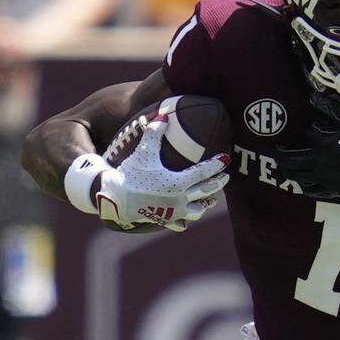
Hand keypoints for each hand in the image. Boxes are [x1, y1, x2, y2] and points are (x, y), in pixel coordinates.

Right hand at [96, 118, 228, 230]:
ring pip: (197, 210)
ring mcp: (172, 212)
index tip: (225, 159)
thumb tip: (163, 115)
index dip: (216, 165)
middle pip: (206, 191)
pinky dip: (185, 221)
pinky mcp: (163, 221)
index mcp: (178, 182)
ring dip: (205, 204)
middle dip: (218, 184)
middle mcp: (179, 199)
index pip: (204, 172)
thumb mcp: (143, 152)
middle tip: (226, 177)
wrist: (113, 199)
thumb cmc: (130, 174)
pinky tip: (186, 220)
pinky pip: (180, 223)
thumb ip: (154, 133)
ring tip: (210, 200)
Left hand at [276, 95, 339, 198]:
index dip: (308, 130)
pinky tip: (302, 183)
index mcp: (325, 145)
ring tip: (284, 166)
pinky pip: (312, 191)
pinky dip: (303, 186)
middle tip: (277, 150)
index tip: (309, 127)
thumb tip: (313, 96)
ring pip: (298, 177)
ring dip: (288, 171)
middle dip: (282, 155)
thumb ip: (333, 107)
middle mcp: (320, 164)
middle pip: (292, 161)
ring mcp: (326, 179)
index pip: (308, 135)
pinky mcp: (333, 190)